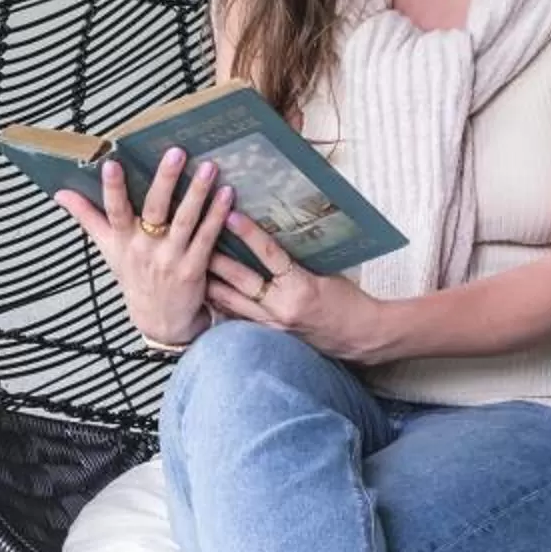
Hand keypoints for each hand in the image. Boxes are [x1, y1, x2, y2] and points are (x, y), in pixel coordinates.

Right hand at [54, 146, 235, 346]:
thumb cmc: (133, 276)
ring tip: (209, 167)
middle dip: (165, 180)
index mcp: (121, 240)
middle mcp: (144, 248)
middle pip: (154, 210)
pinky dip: (217, 216)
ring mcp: (170, 259)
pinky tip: (227, 194)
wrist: (159, 320)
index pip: (113, 211)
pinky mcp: (194, 269)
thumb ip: (86, 217)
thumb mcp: (108, 249)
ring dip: (197, 193)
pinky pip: (206, 238)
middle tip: (176, 152)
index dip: (112, 189)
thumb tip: (59, 193)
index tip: (110, 163)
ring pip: (185, 221)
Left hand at [205, 206, 388, 360]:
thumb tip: (270, 239)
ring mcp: (273, 326)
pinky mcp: (270, 337)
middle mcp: (283, 308)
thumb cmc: (348, 301)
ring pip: (232, 302)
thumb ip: (296, 261)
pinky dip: (222, 305)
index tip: (230, 214)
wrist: (361, 336)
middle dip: (215, 259)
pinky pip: (239, 318)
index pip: (270, 255)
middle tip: (194, 237)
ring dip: (211, 284)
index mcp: (301, 287)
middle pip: (241, 280)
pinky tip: (206, 294)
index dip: (249, 234)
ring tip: (189, 265)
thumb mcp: (325, 273)